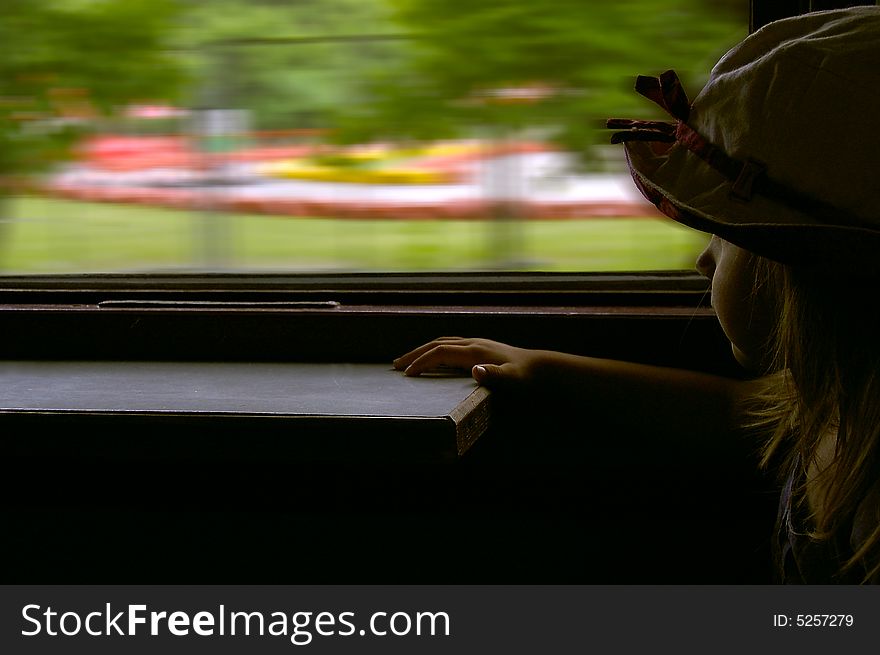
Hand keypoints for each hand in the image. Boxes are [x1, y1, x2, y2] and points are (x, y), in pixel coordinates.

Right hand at [393, 337, 540, 388]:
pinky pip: (451, 345)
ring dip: (423, 350)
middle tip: (395, 365)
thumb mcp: (512, 379)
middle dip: (415, 353)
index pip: (440, 353)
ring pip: (443, 342)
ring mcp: (477, 343)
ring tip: (409, 360)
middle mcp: (473, 344)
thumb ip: (495, 376)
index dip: (421, 362)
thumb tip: (475, 370)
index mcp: (475, 351)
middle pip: (436, 344)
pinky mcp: (481, 347)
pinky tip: (435, 359)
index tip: (406, 374)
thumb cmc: (526, 376)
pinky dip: (436, 350)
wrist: (542, 367)